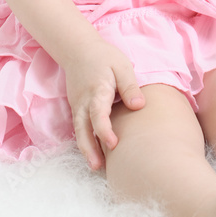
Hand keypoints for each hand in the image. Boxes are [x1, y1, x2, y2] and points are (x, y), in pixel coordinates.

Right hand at [63, 40, 144, 169]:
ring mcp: (78, 105)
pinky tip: (93, 154)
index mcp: (97, 89)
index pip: (98, 113)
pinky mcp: (77, 108)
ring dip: (85, 148)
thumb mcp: (121, 65)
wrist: (78, 50)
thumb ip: (129, 86)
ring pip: (78, 130)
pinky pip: (79, 127)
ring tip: (96, 166)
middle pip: (83, 127)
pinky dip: (84, 141)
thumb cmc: (104, 57)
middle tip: (98, 167)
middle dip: (89, 148)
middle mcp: (84, 101)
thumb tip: (139, 106)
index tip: (113, 144)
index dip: (104, 130)